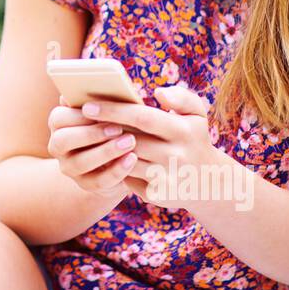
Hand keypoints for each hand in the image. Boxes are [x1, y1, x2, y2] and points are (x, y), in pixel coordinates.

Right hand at [46, 96, 138, 199]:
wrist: (113, 157)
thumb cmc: (110, 123)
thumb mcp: (104, 110)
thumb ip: (97, 98)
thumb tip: (85, 84)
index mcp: (59, 123)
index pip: (59, 118)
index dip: (80, 115)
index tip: (102, 111)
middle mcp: (58, 146)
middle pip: (64, 141)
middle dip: (91, 134)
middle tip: (118, 128)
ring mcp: (70, 167)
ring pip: (81, 163)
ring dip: (106, 152)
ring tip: (130, 142)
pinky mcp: (86, 185)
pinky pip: (98, 181)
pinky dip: (116, 170)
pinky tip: (133, 159)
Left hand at [79, 85, 222, 210]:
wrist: (209, 181)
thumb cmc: (194, 138)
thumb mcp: (197, 115)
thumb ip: (182, 97)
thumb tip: (159, 93)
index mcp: (183, 131)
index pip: (142, 117)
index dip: (113, 110)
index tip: (88, 105)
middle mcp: (177, 156)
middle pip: (130, 141)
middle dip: (103, 131)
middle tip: (79, 122)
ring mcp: (168, 178)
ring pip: (126, 162)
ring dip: (106, 151)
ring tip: (87, 139)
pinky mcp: (159, 196)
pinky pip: (129, 181)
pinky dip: (116, 169)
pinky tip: (105, 160)